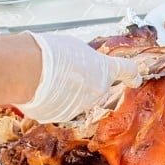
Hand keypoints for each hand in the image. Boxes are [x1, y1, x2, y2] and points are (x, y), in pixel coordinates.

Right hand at [17, 32, 141, 122]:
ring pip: (76, 98)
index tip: (136, 78)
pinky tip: (41, 89)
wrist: (28, 71)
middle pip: (96, 86)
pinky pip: (59, 107)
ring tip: (48, 77)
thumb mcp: (76, 47)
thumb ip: (87, 59)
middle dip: (85, 80)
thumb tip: (84, 65)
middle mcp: (97, 92)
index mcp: (105, 70)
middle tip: (66, 69)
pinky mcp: (61, 117)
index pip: (127, 71)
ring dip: (66, 90)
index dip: (132, 74)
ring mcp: (80, 107)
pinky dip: (52, 100)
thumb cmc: (51, 54)